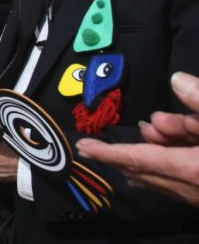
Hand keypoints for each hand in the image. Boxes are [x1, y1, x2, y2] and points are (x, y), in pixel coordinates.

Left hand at [76, 72, 198, 205]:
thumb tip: (176, 79)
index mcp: (191, 169)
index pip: (137, 158)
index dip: (107, 152)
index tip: (81, 148)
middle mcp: (190, 190)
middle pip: (145, 169)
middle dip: (133, 148)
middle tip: (134, 133)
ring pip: (162, 177)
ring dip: (157, 151)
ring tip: (176, 130)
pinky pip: (176, 185)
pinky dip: (164, 169)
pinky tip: (154, 165)